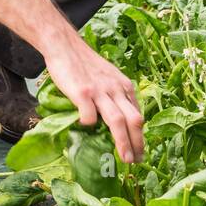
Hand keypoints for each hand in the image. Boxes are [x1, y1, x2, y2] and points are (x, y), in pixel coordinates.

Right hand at [43, 37, 144, 162]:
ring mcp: (100, 91)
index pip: (138, 115)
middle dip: (138, 143)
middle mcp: (116, 89)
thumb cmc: (85, 64)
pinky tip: (84, 128)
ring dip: (123, 142)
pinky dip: (89, 125)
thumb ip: (116, 95)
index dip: (140, 135)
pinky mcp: (82, 92)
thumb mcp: (109, 77)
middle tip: (138, 161)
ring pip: (117, 121)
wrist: (65, 45)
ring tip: (126, 158)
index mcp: (124, 86)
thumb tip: (121, 119)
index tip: (140, 151)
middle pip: (134, 120)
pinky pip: (89, 115)